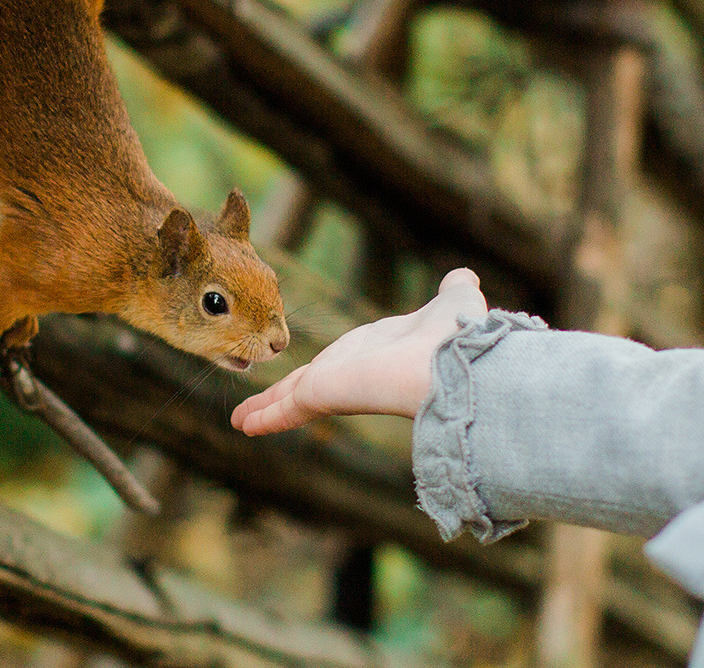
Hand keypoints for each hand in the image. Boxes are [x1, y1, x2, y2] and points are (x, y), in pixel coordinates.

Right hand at [231, 268, 487, 435]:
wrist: (456, 362)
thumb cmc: (458, 334)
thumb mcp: (453, 302)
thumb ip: (453, 291)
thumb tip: (463, 277)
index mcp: (377, 353)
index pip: (338, 364)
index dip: (319, 371)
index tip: (305, 378)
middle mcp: (354, 372)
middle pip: (307, 386)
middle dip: (280, 396)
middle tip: (255, 412)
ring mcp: (339, 385)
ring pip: (293, 397)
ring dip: (266, 408)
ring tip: (240, 422)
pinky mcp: (326, 393)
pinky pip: (290, 405)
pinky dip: (267, 415)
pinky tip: (245, 426)